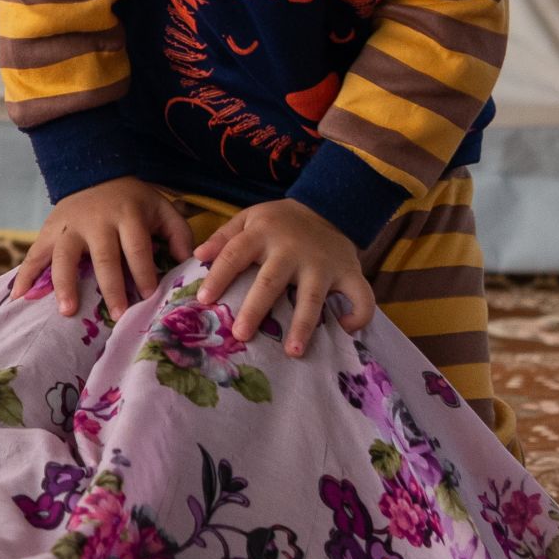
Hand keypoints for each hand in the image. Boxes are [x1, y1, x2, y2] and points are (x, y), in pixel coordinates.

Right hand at [14, 179, 192, 320]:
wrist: (93, 169)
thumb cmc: (132, 199)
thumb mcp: (161, 207)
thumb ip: (179, 232)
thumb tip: (189, 263)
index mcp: (127, 215)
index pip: (137, 248)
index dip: (144, 273)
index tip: (149, 297)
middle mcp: (96, 221)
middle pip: (103, 256)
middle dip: (111, 286)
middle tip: (117, 313)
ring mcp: (69, 226)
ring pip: (65, 256)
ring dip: (64, 283)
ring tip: (66, 310)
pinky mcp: (49, 231)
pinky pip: (34, 254)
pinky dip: (25, 276)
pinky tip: (19, 298)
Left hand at [191, 199, 372, 358]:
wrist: (328, 206)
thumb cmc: (279, 222)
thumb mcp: (249, 218)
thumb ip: (223, 236)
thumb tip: (197, 255)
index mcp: (262, 234)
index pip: (235, 254)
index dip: (219, 276)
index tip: (204, 300)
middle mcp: (292, 250)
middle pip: (271, 281)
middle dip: (256, 308)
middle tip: (241, 335)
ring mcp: (322, 263)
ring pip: (312, 297)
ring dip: (303, 325)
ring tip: (293, 352)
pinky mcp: (349, 272)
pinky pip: (361, 296)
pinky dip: (359, 314)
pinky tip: (345, 330)